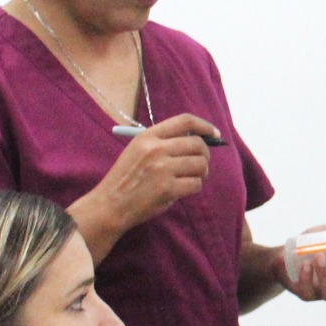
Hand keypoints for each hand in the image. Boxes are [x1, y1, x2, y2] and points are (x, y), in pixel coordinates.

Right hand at [95, 113, 217, 231]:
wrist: (110, 204)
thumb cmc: (126, 178)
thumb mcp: (138, 150)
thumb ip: (163, 143)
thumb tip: (198, 141)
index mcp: (148, 136)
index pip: (185, 121)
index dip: (204, 126)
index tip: (215, 134)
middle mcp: (156, 149)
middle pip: (197, 144)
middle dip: (205, 155)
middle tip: (201, 164)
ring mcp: (162, 169)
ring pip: (200, 165)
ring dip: (202, 173)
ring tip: (192, 178)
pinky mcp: (167, 188)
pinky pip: (196, 184)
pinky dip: (194, 187)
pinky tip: (183, 190)